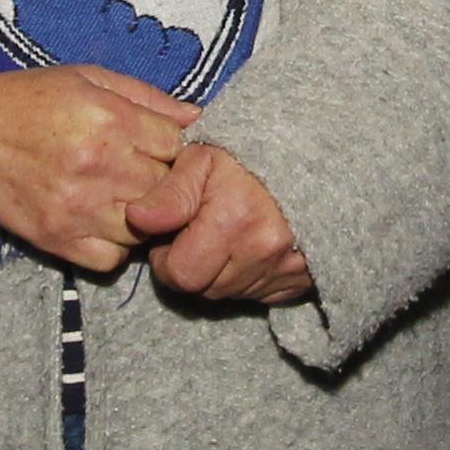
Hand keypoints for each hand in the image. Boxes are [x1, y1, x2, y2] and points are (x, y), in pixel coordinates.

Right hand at [0, 58, 189, 271]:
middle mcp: (98, 165)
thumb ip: (146, 96)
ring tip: (123, 199)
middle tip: (143, 176)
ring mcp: (78, 208)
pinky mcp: (56, 240)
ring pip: (146, 231)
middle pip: (167, 191)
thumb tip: (195, 118)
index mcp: (110, 119)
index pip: (178, 148)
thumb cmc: (28, 100)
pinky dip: (114, 248)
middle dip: (163, 184)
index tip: (159, 150)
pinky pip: (111, 260)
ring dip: (143, 219)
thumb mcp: (87, 77)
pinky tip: (101, 223)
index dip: (173, 150)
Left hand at [132, 139, 310, 306]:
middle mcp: (261, 252)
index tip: (172, 235)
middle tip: (198, 234)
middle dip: (192, 266)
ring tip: (226, 235)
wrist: (313, 158)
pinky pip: (260, 296)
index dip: (166, 258)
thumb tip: (136, 219)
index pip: (179, 274)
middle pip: (204, 289)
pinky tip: (250, 247)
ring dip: (219, 272)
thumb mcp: (202, 158)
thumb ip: (168, 193)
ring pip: (230, 293)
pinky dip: (249, 277)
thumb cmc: (250, 153)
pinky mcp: (301, 279)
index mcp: (233, 221)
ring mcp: (284, 269)